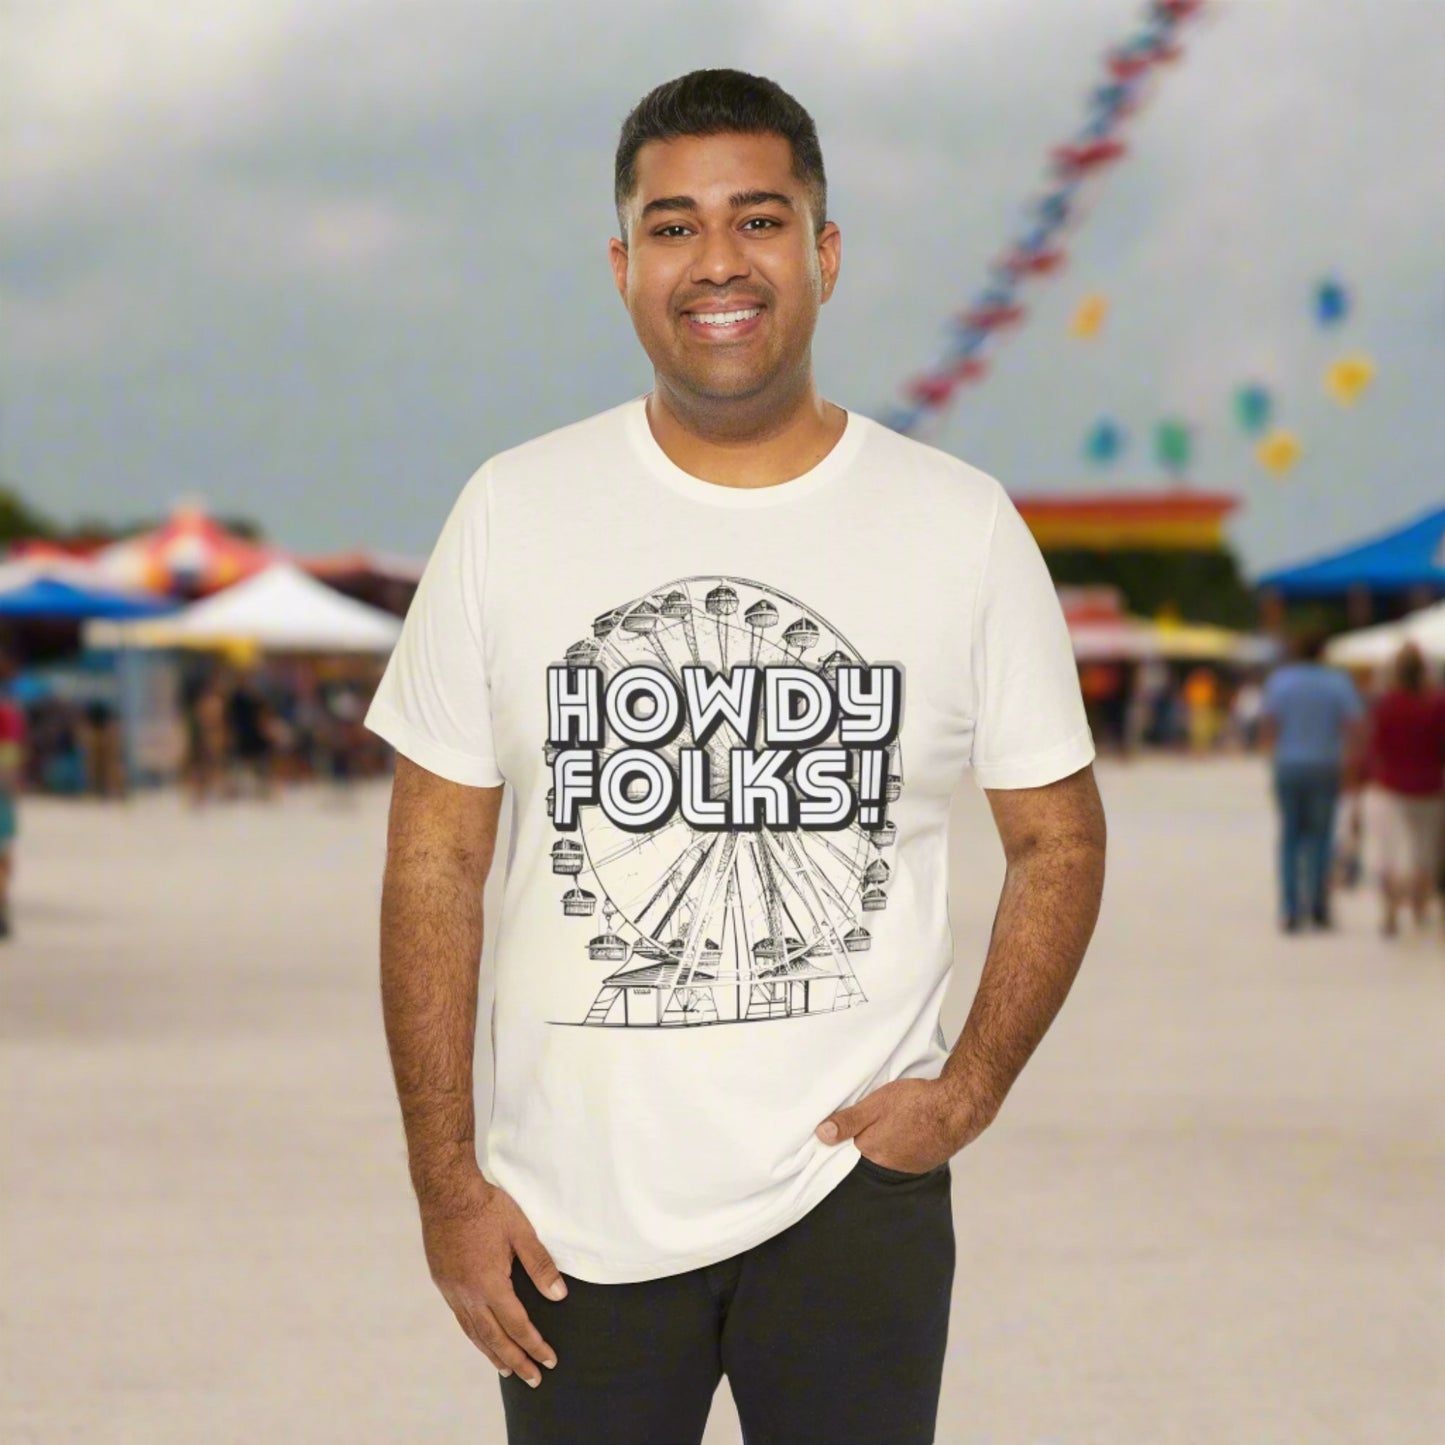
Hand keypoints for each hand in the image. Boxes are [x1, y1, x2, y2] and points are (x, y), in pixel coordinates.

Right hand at [419, 1170, 567, 1387]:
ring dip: (492, 1352)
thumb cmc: (487, 1208)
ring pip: (474, 1331)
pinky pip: (460, 1318)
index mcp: (489, 1284)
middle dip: (516, 1360)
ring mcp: (452, 1289)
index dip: (534, 1345)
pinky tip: (481, 1337)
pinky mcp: (442, 1281)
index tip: (549, 1361)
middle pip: (495, 1337)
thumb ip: (540, 1265)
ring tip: (507, 1368)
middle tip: (533, 1379)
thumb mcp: (521, 1232)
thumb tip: (559, 1295)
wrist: (446, 1191)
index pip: (517, 1325)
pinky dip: (474, 1334)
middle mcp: (468, 1294)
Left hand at [814, 1077, 996, 1173]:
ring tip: (890, 1123)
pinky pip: (906, 1156)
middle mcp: (889, 1165)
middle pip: (868, 1153)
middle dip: (866, 1139)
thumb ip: (849, 1120)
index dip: (844, 1137)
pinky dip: (903, 1145)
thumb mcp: (877, 1103)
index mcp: (873, 1152)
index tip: (842, 1127)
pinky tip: (907, 1129)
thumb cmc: (917, 1102)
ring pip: (888, 1155)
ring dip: (886, 1142)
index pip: (848, 1150)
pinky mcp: (925, 1162)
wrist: (960, 1106)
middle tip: (871, 1120)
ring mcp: (910, 1166)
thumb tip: (821, 1135)